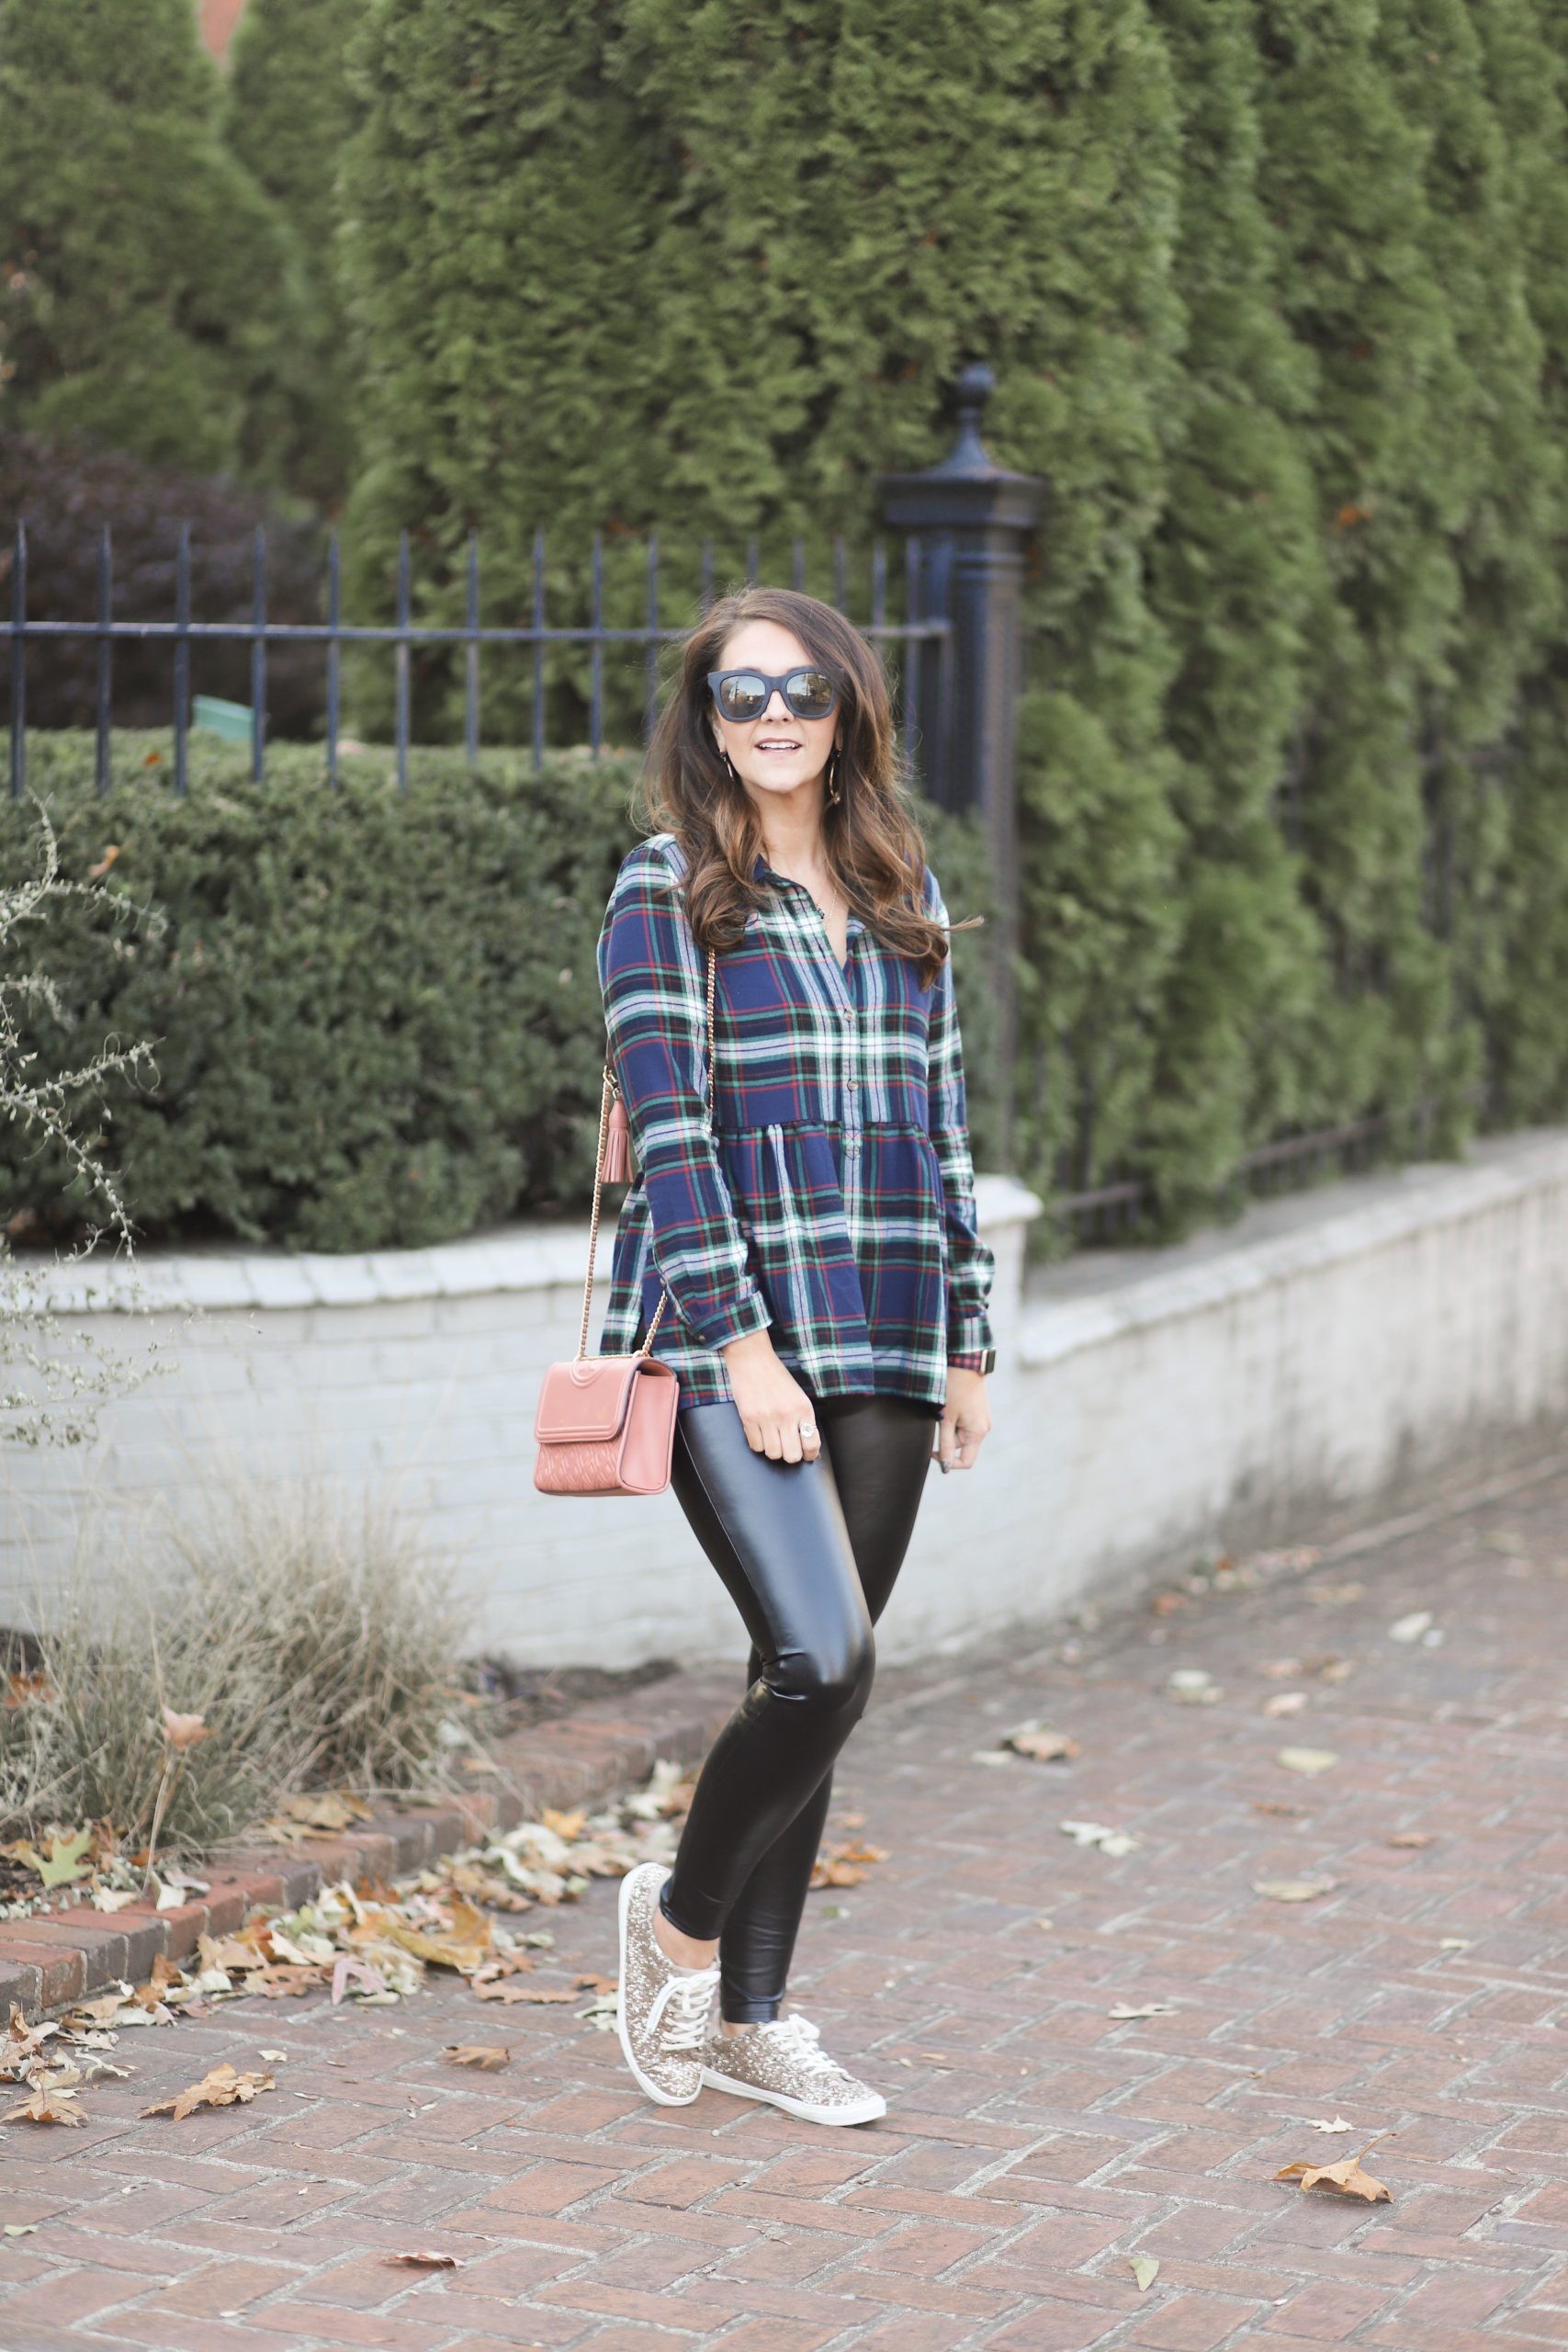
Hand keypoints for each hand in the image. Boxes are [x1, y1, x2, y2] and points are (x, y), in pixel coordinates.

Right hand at [720, 1329, 822, 1463]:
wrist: (752, 1359)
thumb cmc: (776, 1376)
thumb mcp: (797, 1395)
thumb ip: (803, 1418)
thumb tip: (807, 1445)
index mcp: (803, 1408)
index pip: (812, 1444)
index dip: (810, 1455)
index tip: (806, 1455)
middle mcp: (787, 1415)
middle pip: (792, 1455)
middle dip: (790, 1455)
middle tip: (787, 1447)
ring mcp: (766, 1418)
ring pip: (773, 1454)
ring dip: (773, 1450)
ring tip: (772, 1438)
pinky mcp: (748, 1418)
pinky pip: (755, 1446)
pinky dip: (758, 1444)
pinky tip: (759, 1433)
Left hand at [935, 1365, 989, 1471]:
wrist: (965, 1363)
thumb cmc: (954, 1389)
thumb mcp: (946, 1418)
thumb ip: (945, 1444)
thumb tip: (945, 1467)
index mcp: (978, 1433)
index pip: (966, 1461)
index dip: (948, 1462)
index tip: (932, 1452)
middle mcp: (983, 1428)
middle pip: (960, 1446)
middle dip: (945, 1437)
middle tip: (936, 1419)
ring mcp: (981, 1419)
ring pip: (959, 1434)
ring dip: (948, 1426)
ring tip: (943, 1409)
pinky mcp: (977, 1411)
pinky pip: (963, 1423)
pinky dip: (953, 1419)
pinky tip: (949, 1405)